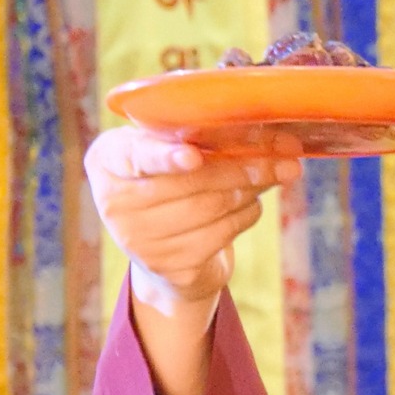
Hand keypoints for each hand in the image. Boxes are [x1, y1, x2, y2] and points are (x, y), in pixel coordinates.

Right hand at [85, 127, 301, 317]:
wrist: (161, 247)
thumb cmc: (169, 179)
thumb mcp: (166, 148)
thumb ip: (192, 132)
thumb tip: (259, 127)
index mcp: (107, 161)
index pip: (137, 156)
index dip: (166, 157)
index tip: (193, 156)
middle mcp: (114, 204)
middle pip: (191, 183)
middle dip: (244, 166)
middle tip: (286, 154)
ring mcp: (140, 242)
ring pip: (213, 207)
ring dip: (253, 187)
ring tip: (274, 172)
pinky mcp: (170, 268)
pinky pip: (223, 233)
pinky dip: (246, 213)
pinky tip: (248, 203)